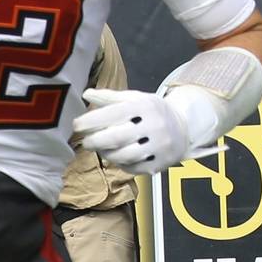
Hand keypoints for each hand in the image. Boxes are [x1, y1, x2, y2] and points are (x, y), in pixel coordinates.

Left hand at [72, 86, 203, 175]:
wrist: (184, 128)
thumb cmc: (151, 112)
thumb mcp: (134, 99)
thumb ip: (109, 97)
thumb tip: (86, 93)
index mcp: (145, 107)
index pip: (113, 113)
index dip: (91, 121)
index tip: (76, 125)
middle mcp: (154, 126)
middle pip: (117, 138)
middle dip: (95, 141)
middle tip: (85, 142)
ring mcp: (158, 147)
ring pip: (124, 156)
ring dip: (106, 154)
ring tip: (101, 149)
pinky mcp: (159, 164)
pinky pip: (133, 168)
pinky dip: (121, 164)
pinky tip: (117, 156)